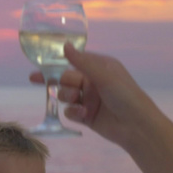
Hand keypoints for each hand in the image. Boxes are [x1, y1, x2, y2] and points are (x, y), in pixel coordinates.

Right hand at [29, 42, 164, 150]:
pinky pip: (70, 112)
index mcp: (99, 68)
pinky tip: (82, 114)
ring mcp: (89, 100)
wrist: (137, 127)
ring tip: (74, 99)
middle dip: (55, 79)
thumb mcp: (104, 75)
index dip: (58, 62)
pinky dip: (73, 112)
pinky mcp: (86, 116)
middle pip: (66, 78)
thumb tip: (64, 45)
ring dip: (67, 96)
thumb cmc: (126, 96)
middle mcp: (93, 82)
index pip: (74, 61)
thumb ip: (82, 62)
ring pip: (66, 95)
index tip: (41, 62)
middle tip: (35, 78)